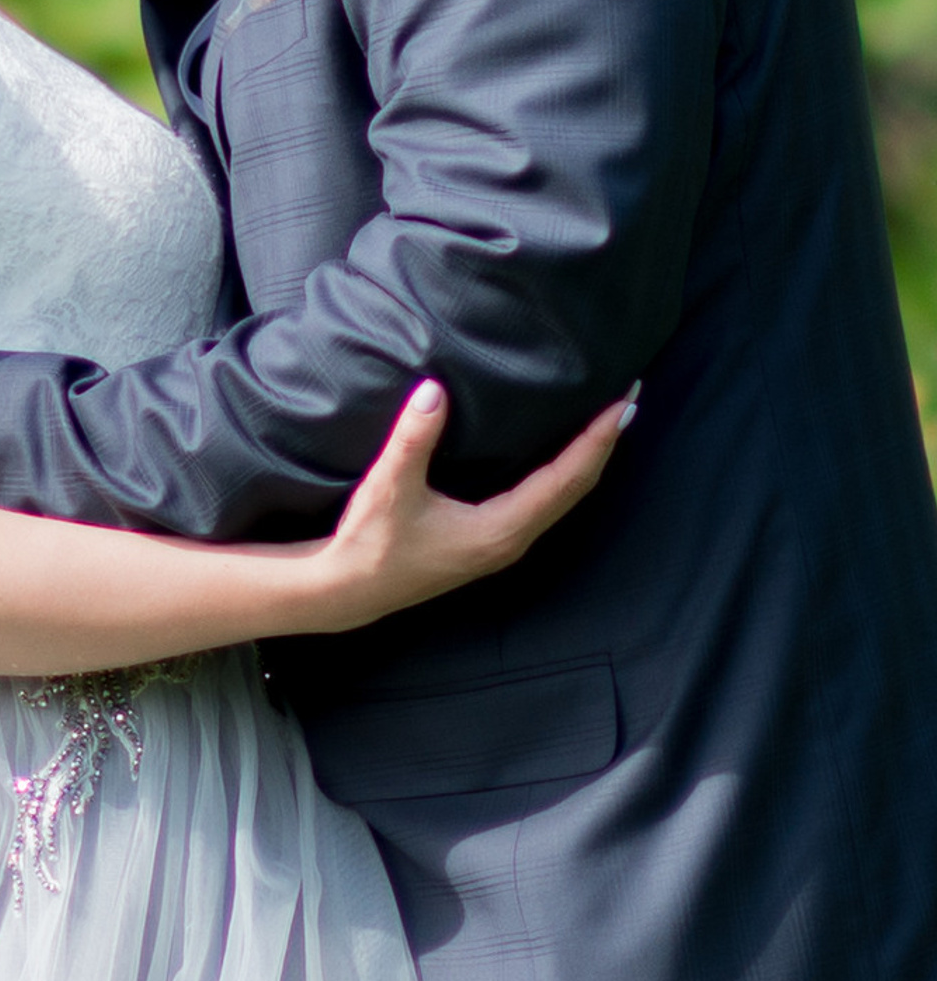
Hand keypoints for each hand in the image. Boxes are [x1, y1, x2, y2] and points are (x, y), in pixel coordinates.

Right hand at [300, 377, 630, 635]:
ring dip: (586, 457)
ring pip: (562, 496)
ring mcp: (503, 543)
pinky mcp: (490, 540)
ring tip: (605, 419)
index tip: (624, 401)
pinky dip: (562, 470)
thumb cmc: (370, 544)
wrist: (349, 590)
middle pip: (576, 487)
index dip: (598, 439)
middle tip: (630, 398)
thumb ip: (414, 438)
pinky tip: (560, 450)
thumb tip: (433, 390)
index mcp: (501, 529)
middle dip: (604, 443)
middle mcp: (512, 539)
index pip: (566, 477)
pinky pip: (543, 500)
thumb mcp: (390, 488)